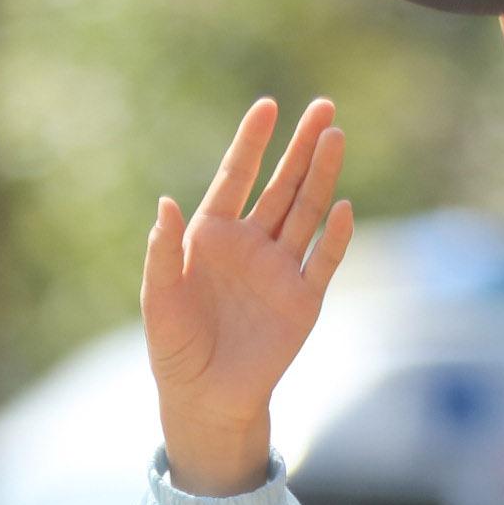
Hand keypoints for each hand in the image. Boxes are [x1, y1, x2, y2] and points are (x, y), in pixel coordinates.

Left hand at [145, 96, 350, 495]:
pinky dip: (337, 237)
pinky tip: (345, 208)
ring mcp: (280, 269)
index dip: (251, 143)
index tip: (266, 108)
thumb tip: (165, 203)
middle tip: (323, 107)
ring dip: (322, 176)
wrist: (205, 397)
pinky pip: (325, 261)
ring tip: (335, 137)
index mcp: (212, 235)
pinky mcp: (304, 299)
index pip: (236, 177)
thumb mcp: (158, 299)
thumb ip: (161, 253)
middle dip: (301, 147)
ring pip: (306, 212)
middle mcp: (251, 244)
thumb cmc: (174, 347)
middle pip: (282, 185)